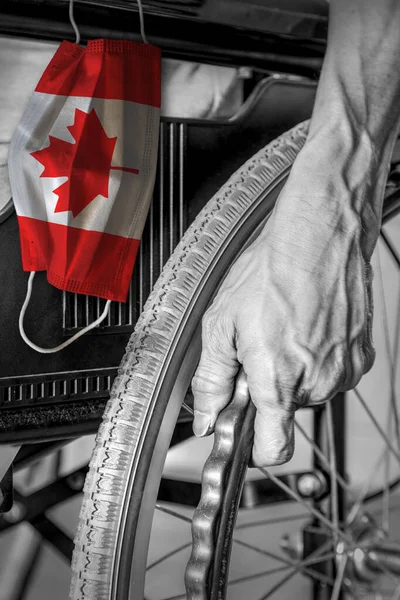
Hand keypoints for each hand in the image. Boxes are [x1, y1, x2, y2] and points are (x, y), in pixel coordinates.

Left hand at [191, 138, 376, 466]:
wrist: (319, 236)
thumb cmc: (271, 272)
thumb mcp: (222, 325)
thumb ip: (213, 380)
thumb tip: (207, 416)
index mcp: (279, 381)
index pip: (273, 449)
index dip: (257, 445)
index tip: (246, 432)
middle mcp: (317, 382)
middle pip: (287, 410)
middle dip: (270, 387)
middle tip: (258, 346)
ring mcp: (343, 367)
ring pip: (310, 387)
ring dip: (294, 368)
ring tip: (283, 326)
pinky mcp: (360, 352)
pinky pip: (332, 368)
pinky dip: (317, 354)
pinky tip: (305, 322)